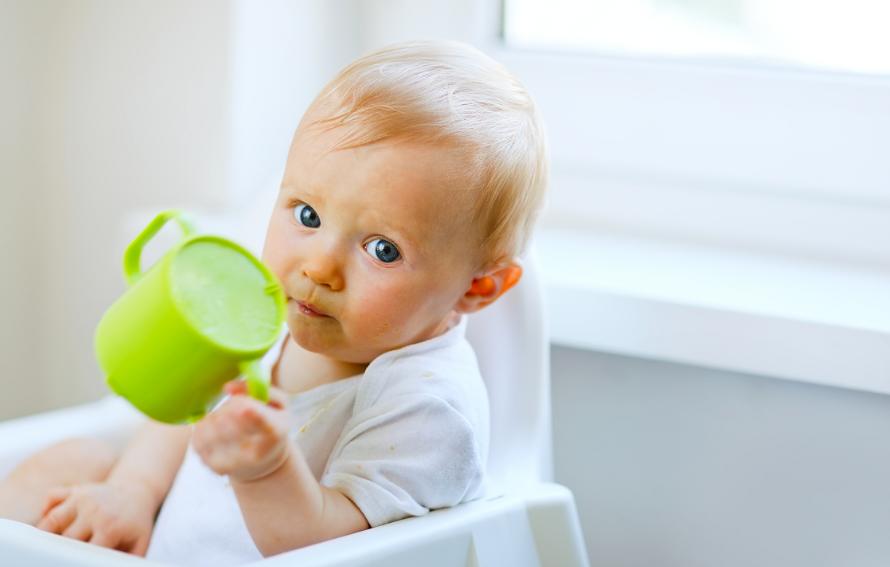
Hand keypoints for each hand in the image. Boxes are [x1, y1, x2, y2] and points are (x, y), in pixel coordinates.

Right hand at [35, 481, 156, 554]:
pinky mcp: (75, 489)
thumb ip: (125, 561)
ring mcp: (82, 497)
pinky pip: (51, 497)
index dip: (75, 561)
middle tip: (60, 557)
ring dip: (45, 536)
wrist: (139, 490)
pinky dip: (45, 511)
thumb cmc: (136, 524)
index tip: (74, 562)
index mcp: (109, 527)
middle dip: (61, 552)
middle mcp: (93, 510)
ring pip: (51, 520)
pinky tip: (49, 524)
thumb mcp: (139, 543)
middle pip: (65, 539)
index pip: (83, 551)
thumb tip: (107, 565)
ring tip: (46, 550)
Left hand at [192, 380, 291, 482]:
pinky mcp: (211, 465)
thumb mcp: (280, 405)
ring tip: (229, 423)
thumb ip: (260, 387)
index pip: (246, 410)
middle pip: (224, 415)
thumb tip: (227, 387)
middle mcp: (251, 451)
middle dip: (229, 407)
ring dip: (216, 417)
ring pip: (208, 424)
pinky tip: (218, 433)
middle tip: (239, 412)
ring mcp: (230, 461)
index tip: (244, 404)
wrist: (265, 466)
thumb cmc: (272, 429)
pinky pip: (197, 435)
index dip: (241, 402)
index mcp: (273, 432)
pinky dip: (206, 429)